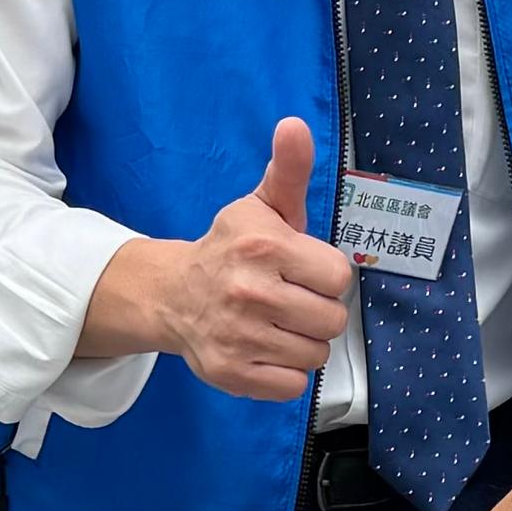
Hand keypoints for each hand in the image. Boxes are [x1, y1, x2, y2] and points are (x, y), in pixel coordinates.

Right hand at [157, 119, 354, 403]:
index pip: (339, 277)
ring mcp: (239, 337)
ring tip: (277, 323)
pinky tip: (266, 348)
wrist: (173, 294)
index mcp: (264, 247)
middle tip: (291, 300)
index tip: (302, 271)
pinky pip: (293, 385)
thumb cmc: (230, 248)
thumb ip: (288, 169)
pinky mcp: (231, 373)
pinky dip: (286, 372)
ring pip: (316, 355)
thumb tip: (294, 125)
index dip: (325, 276)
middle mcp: (250, 293)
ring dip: (303, 342)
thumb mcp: (260, 205)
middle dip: (318, 311)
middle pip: (333, 320)